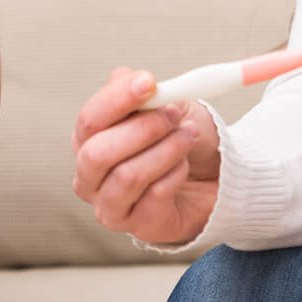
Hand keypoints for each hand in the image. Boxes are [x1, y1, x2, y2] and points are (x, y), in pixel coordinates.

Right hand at [71, 65, 220, 246]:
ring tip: (188, 136)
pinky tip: (185, 165)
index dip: (117, 99)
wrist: (212, 177)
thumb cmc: (179, 138)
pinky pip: (154, 197)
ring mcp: (110, 205)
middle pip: (97, 153)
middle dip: (141, 129)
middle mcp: (89, 176)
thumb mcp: (166, 106)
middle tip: (172, 114)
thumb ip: (144, 93)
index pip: (89, 120)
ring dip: (164, 150)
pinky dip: (176, 174)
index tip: (149, 82)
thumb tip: (124, 75)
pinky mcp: (138, 226)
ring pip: (127, 177)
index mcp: (88, 140)